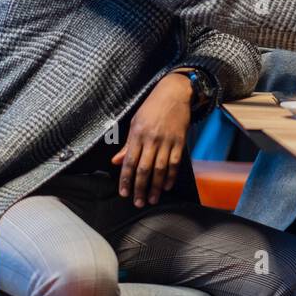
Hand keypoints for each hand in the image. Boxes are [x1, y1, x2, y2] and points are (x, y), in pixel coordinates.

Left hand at [112, 71, 197, 207]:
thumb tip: (116, 161)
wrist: (174, 93)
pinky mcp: (179, 141)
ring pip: (160, 169)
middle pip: (144, 169)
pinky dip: (171, 176)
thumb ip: (127, 144)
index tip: (124, 193)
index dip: (126, 179)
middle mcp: (151, 139)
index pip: (129, 162)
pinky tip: (166, 186)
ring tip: (151, 199)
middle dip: (140, 188)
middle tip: (138, 202)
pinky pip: (174, 162)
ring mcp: (167, 141)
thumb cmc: (152, 107)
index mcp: (137, 134)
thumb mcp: (135, 122)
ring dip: (155, 187)